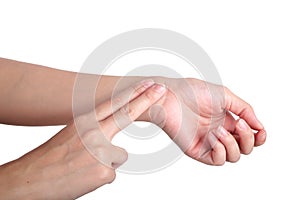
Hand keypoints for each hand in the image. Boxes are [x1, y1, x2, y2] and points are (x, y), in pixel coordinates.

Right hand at [0, 79, 165, 199]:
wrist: (31, 179)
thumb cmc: (51, 158)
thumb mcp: (71, 135)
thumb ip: (94, 130)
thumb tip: (112, 137)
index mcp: (84, 121)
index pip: (114, 103)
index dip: (133, 92)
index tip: (149, 84)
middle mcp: (93, 132)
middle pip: (127, 114)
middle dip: (147, 99)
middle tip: (162, 89)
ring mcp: (100, 151)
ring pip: (120, 155)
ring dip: (108, 162)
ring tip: (85, 166)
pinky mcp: (104, 171)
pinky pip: (112, 172)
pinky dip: (101, 176)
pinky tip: (85, 177)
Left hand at [148, 78, 265, 164]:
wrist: (170, 96)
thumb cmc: (192, 92)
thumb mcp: (225, 96)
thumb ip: (244, 109)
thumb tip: (260, 126)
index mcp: (226, 120)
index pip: (248, 136)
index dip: (259, 137)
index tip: (260, 130)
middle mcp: (219, 133)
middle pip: (244, 149)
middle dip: (248, 139)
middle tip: (239, 124)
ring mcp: (208, 142)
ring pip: (233, 157)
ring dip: (233, 144)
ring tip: (219, 129)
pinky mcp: (197, 150)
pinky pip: (217, 160)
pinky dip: (221, 150)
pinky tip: (213, 136)